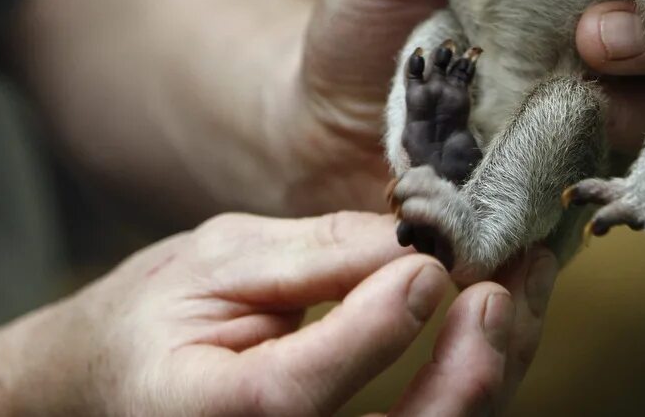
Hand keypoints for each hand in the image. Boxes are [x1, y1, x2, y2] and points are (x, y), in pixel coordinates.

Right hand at [0, 212, 558, 415]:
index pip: (296, 395)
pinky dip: (481, 374)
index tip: (428, 263)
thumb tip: (416, 244)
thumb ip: (315, 256)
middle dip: (470, 369)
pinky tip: (503, 315)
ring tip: (526, 283)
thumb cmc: (157, 316)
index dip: (374, 329)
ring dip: (495, 367)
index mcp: (207, 416)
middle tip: (505, 285)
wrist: (118, 381)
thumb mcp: (220, 259)